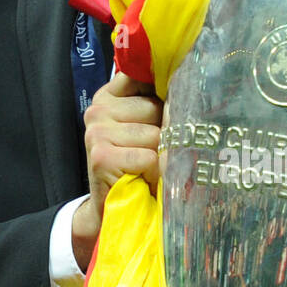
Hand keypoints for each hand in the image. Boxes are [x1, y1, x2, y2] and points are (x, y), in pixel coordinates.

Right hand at [71, 70, 161, 269]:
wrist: (115, 208)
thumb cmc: (138, 166)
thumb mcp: (148, 128)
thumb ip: (158, 104)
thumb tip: (190, 83)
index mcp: (109, 95)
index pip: (146, 77)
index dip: (166, 95)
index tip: (171, 111)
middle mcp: (98, 109)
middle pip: (156, 109)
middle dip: (165, 134)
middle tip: (153, 154)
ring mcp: (96, 132)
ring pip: (155, 135)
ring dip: (159, 157)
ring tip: (147, 169)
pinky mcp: (101, 156)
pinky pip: (148, 157)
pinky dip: (153, 173)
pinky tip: (142, 179)